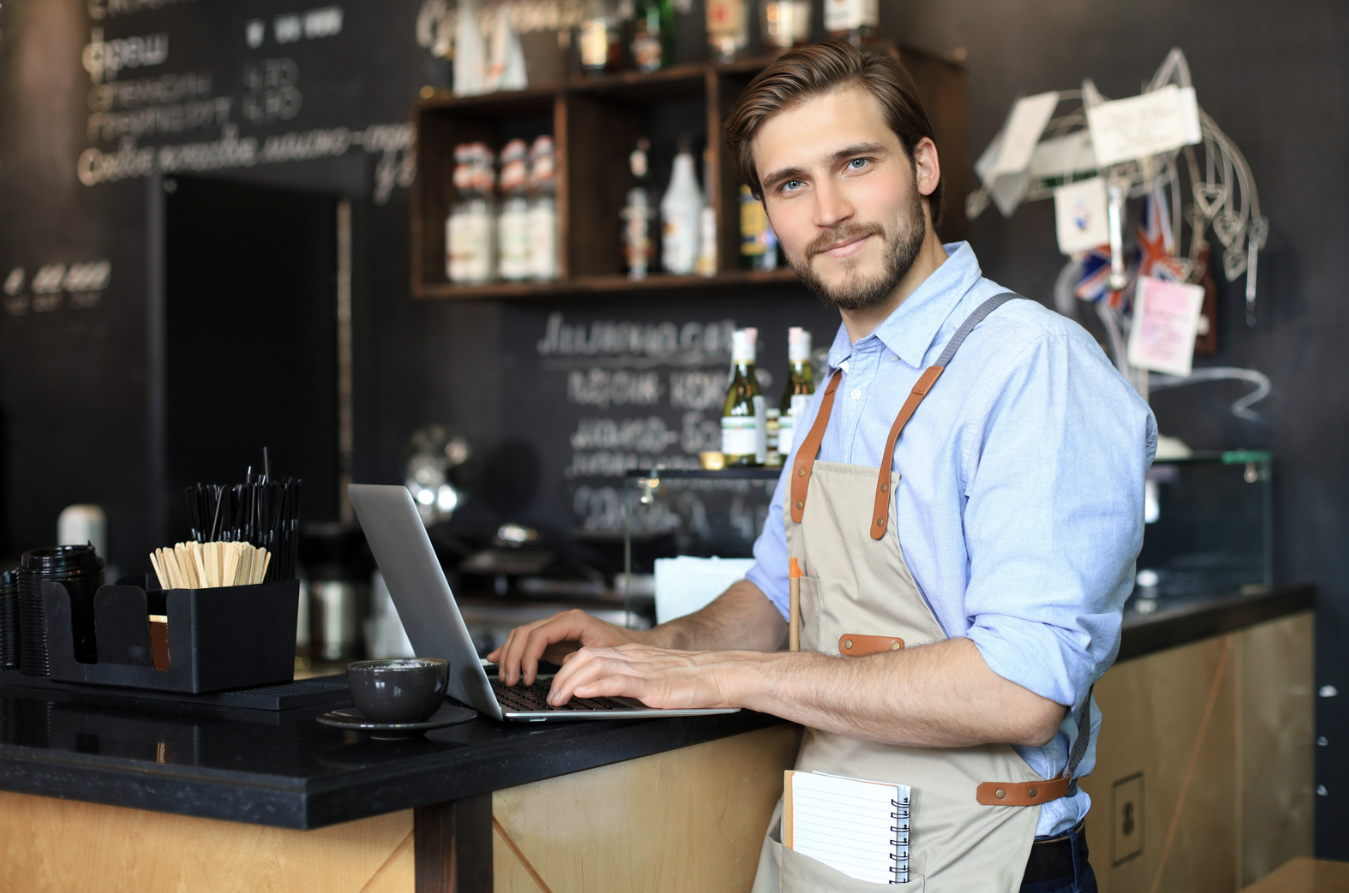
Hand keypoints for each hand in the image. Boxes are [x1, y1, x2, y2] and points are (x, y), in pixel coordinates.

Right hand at [486, 609, 643, 685]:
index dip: (528, 656)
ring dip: (510, 656)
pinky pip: (527, 641)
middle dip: (514, 657)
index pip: (539, 634)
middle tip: (511, 680)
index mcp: (573, 621)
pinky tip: (498, 659)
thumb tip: (560, 679)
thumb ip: (580, 664)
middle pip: (525, 633)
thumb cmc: (623, 650)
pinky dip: (512, 651)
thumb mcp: (604, 657)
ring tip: (508, 677)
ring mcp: (556, 628)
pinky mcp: (553, 639)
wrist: (635, 645)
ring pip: (522, 635)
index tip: (528, 677)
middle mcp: (561, 621)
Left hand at [546, 643, 750, 708]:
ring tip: (558, 698)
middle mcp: (634, 657)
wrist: (722, 675)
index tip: (556, 684)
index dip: (568, 667)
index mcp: (634, 655)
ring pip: (596, 666)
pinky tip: (583, 692)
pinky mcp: (653, 684)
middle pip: (586, 657)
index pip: (591, 654)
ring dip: (571, 682)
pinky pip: (619, 681)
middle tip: (550, 696)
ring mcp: (642, 669)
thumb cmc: (695, 680)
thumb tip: (610, 691)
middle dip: (562, 676)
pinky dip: (596, 685)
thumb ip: (634, 680)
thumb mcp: (657, 676)